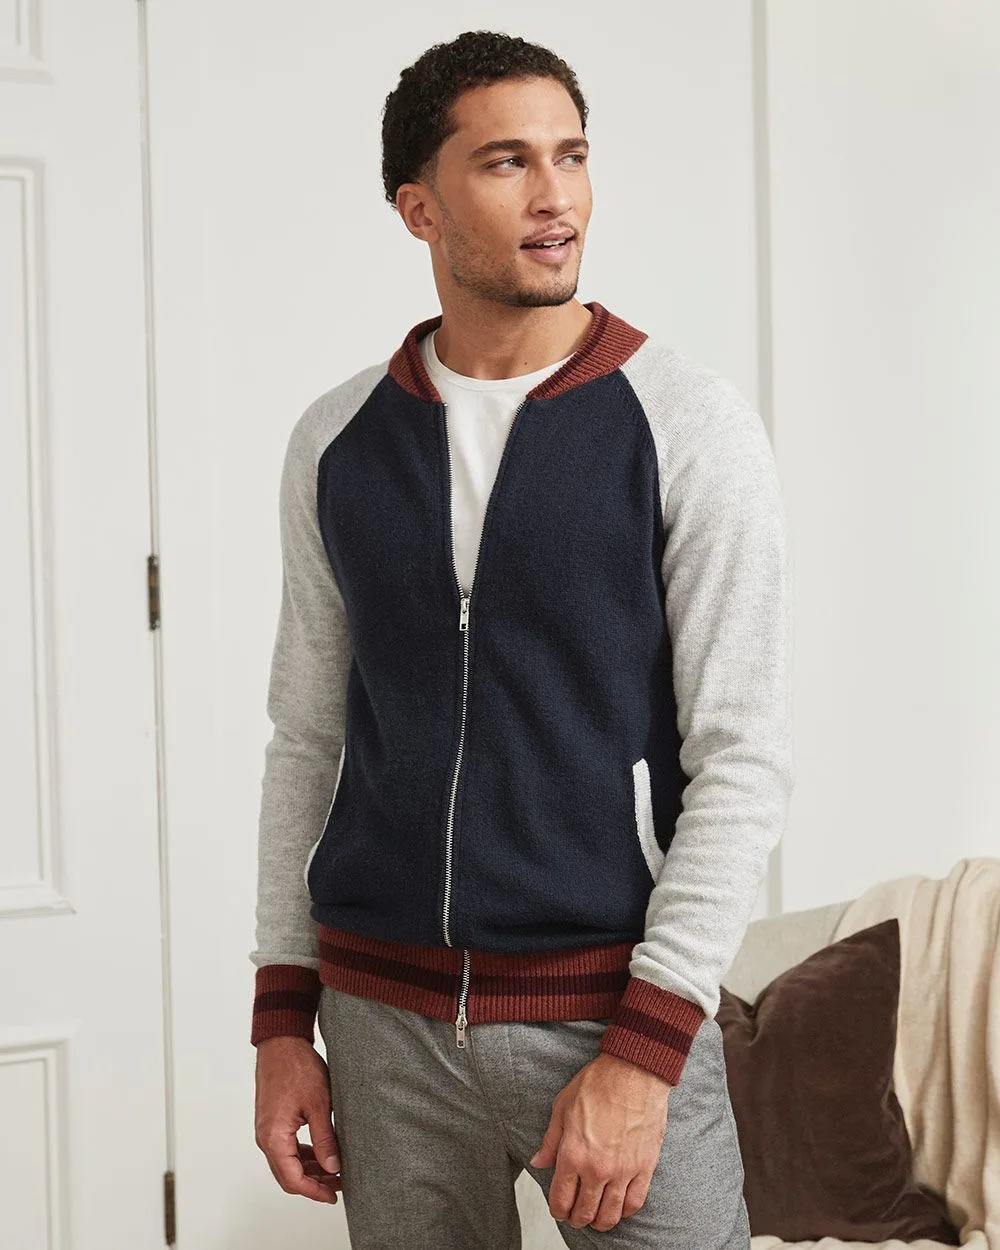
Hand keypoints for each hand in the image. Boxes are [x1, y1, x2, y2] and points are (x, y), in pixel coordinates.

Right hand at [254, 1036, 341, 1203]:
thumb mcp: (319, 1104)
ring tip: (334, 1170)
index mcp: (274, 1137)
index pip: (293, 1179)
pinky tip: (321, 1153)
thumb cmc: (297, 1067)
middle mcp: (265, 1137)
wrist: (281, 1043)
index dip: (314, 1191)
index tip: (333, 1195)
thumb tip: (333, 1166)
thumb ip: (325, 1139)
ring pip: (287, 1163)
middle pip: (287, 1175)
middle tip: (338, 1185)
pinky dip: (303, 1155)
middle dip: (313, 1183)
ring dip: (309, 1170)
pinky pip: (285, 1148)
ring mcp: (266, 1130)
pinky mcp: (271, 1122)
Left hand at [529, 1052, 670, 1230]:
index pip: (561, 1199)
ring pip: (610, 1214)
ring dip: (600, 1221)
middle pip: (585, 1212)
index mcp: (572, 1154)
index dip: (557, 1210)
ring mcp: (623, 1170)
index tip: (558, 1210)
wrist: (634, 1072)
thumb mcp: (562, 1107)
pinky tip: (619, 1207)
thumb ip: (550, 1140)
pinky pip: (634, 1202)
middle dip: (577, 1218)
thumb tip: (538, 1162)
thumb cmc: (598, 1084)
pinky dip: (624, 1211)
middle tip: (575, 1216)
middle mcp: (597, 1168)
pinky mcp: (644, 1167)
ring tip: (596, 1217)